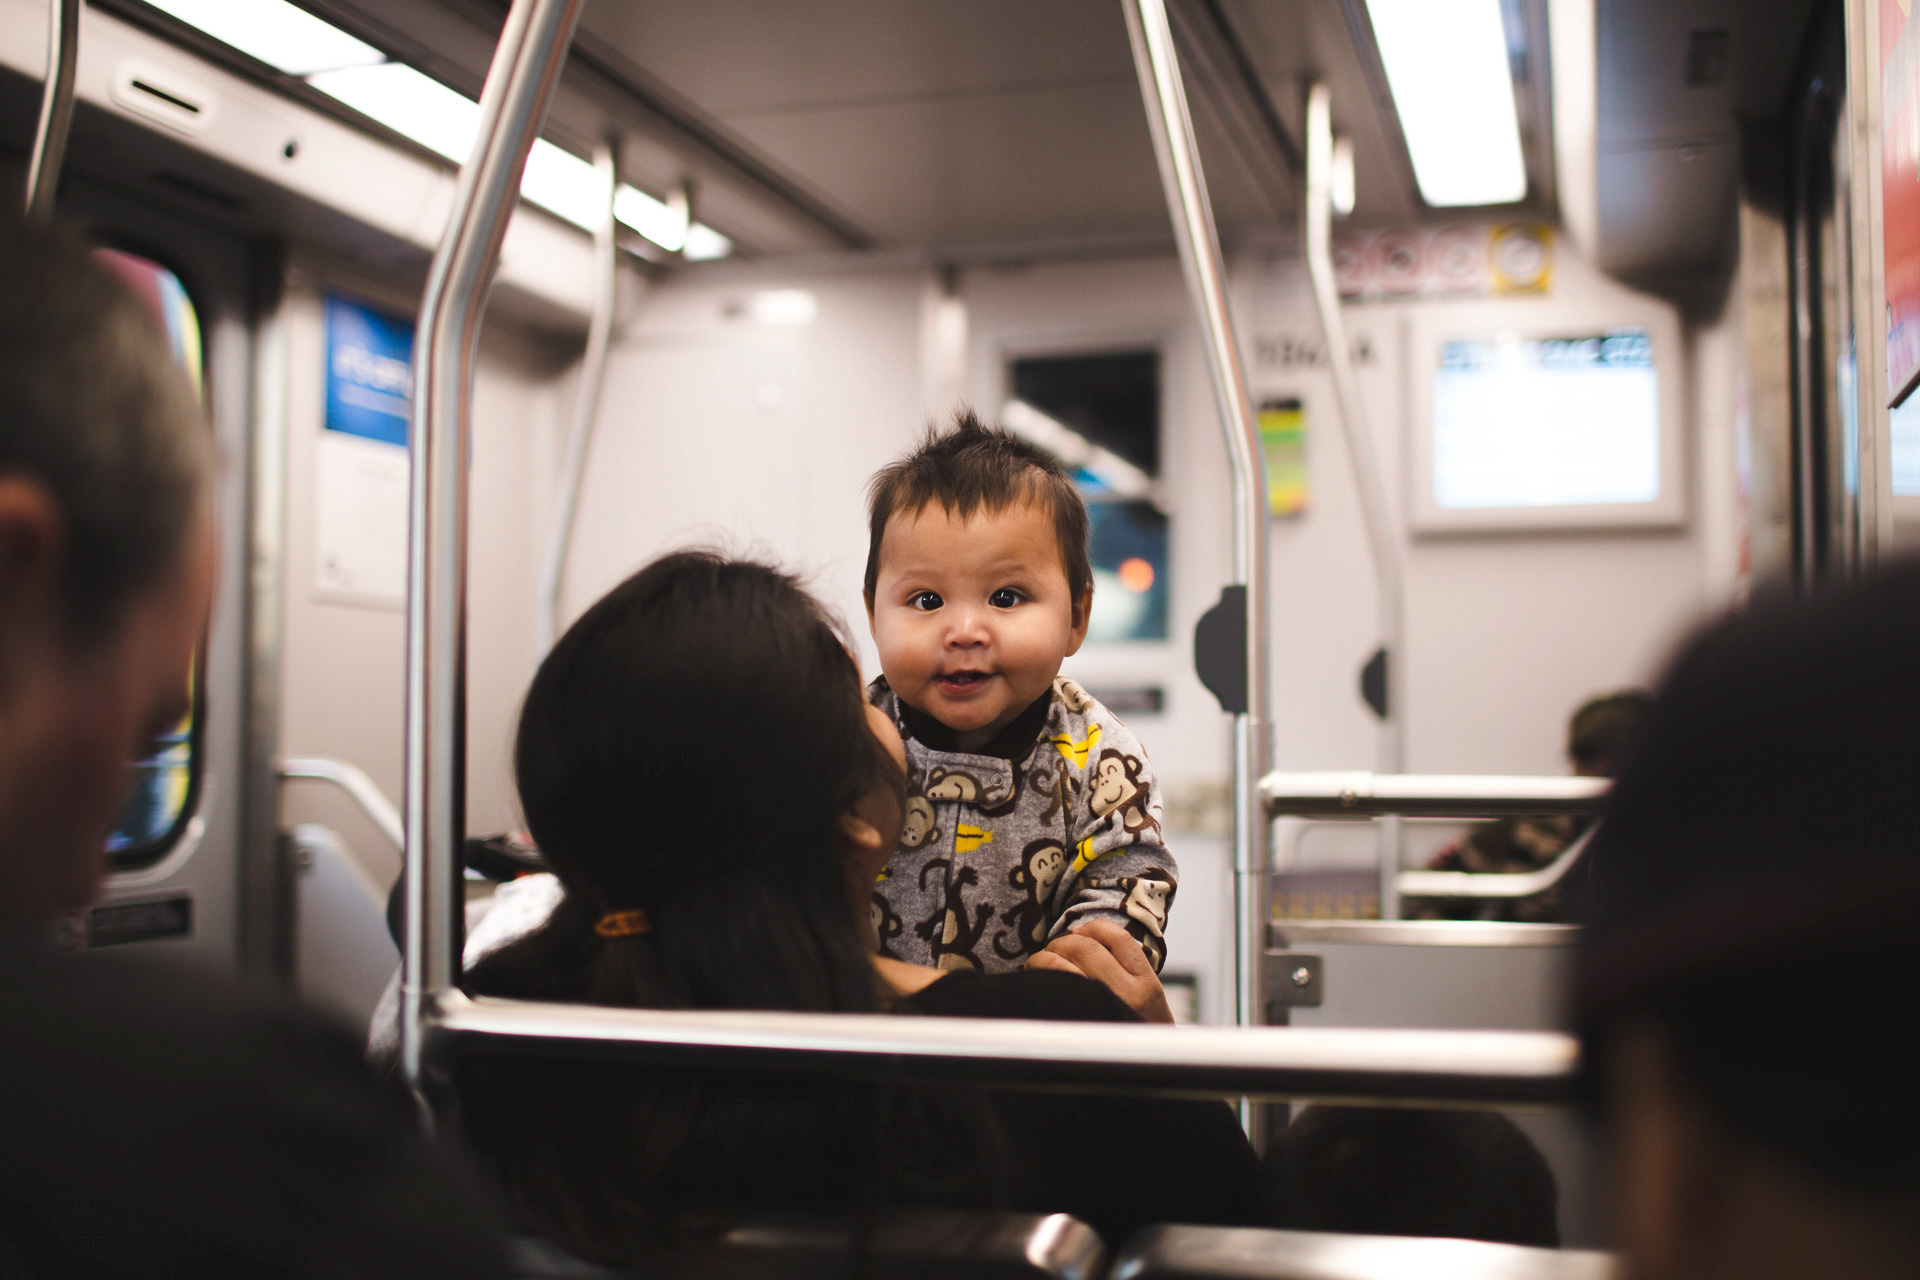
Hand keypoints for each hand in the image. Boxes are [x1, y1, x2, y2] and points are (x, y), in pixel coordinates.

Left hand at [1026, 919, 1173, 1023]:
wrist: (1143, 1073)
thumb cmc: (1138, 1033)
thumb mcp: (1149, 1000)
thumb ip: (1126, 970)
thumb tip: (1080, 935)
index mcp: (1146, 985)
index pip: (1118, 938)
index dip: (1093, 928)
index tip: (1078, 932)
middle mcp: (1125, 996)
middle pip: (1084, 948)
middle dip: (1062, 943)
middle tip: (1055, 951)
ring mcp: (1098, 1011)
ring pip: (1058, 965)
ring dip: (1043, 958)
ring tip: (1041, 963)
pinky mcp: (1072, 1028)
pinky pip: (1048, 990)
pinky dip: (1037, 977)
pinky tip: (1037, 981)